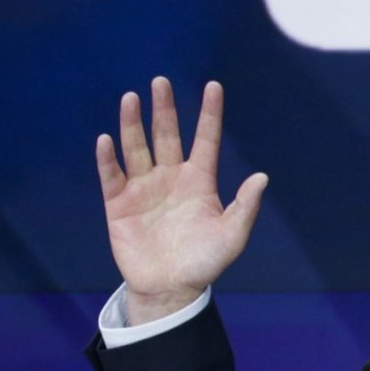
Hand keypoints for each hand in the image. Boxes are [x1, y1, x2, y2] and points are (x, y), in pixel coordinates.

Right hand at [95, 77, 268, 324]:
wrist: (171, 289)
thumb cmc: (205, 262)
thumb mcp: (232, 236)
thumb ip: (245, 206)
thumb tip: (262, 177)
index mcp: (200, 180)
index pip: (206, 139)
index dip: (209, 113)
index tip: (214, 85)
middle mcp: (171, 178)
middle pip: (167, 136)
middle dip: (164, 109)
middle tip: (161, 81)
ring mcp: (144, 188)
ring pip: (137, 148)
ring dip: (134, 124)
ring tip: (132, 97)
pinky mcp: (119, 204)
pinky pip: (112, 175)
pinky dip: (108, 158)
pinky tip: (106, 140)